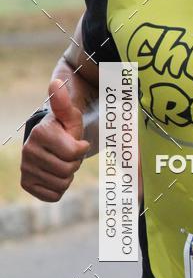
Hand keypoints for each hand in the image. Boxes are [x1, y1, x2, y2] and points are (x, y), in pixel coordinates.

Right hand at [20, 78, 89, 201]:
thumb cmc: (65, 128)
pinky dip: (59, 188)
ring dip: (68, 175)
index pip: (74, 153)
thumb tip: (56, 81)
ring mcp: (25, 168)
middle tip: (69, 154)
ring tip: (62, 162)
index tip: (77, 142)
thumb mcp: (70, 115)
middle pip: (68, 170)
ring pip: (62, 184)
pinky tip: (55, 174)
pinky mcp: (26, 184)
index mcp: (40, 133)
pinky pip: (53, 195)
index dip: (81, 149)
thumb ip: (64, 102)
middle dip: (75, 163)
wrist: (50, 143)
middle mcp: (28, 151)